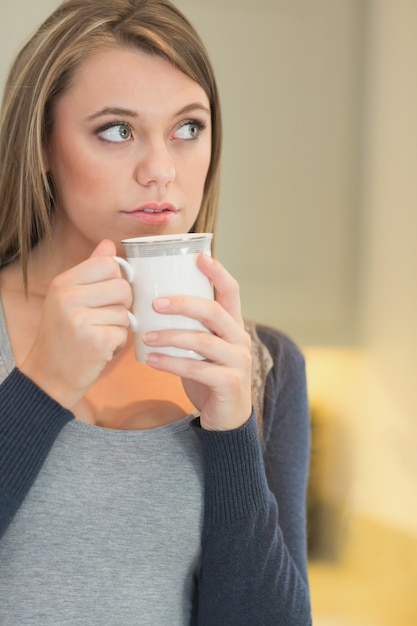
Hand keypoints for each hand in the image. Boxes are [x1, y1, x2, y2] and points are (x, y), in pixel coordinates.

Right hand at [19, 240, 131, 408]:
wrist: (49, 375)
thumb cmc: (63, 334)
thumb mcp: (69, 297)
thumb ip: (91, 270)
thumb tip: (108, 244)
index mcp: (63, 282)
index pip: (108, 264)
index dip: (116, 279)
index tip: (107, 294)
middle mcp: (69, 297)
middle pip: (123, 287)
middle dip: (121, 305)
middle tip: (103, 318)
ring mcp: (82, 319)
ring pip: (126, 312)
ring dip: (119, 326)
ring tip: (99, 334)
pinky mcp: (97, 340)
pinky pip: (125, 332)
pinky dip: (118, 342)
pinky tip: (101, 347)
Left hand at [143, 253, 252, 430]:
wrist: (226, 418)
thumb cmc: (209, 377)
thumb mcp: (202, 348)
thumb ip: (190, 327)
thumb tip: (153, 303)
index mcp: (233, 326)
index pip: (231, 291)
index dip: (218, 272)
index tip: (199, 256)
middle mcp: (240, 339)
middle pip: (214, 312)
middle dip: (183, 304)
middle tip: (155, 303)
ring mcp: (238, 361)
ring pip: (203, 340)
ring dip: (171, 336)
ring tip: (145, 336)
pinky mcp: (230, 383)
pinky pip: (198, 368)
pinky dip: (171, 363)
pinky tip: (151, 360)